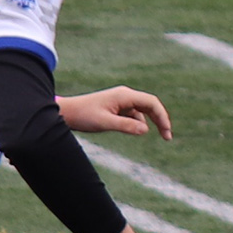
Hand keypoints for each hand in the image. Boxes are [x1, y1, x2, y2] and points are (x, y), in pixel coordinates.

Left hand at [57, 84, 175, 138]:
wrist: (65, 112)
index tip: (167, 132)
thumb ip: (126, 126)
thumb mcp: (105, 123)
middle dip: (160, 120)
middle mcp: (125, 95)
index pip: (152, 103)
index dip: (162, 117)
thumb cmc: (83, 115)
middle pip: (151, 106)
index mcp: (125, 95)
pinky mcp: (117, 107)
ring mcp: (121, 100)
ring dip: (149, 123)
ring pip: (143, 111)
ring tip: (148, 135)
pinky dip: (137, 123)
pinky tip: (133, 131)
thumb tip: (146, 130)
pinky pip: (134, 114)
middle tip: (167, 137)